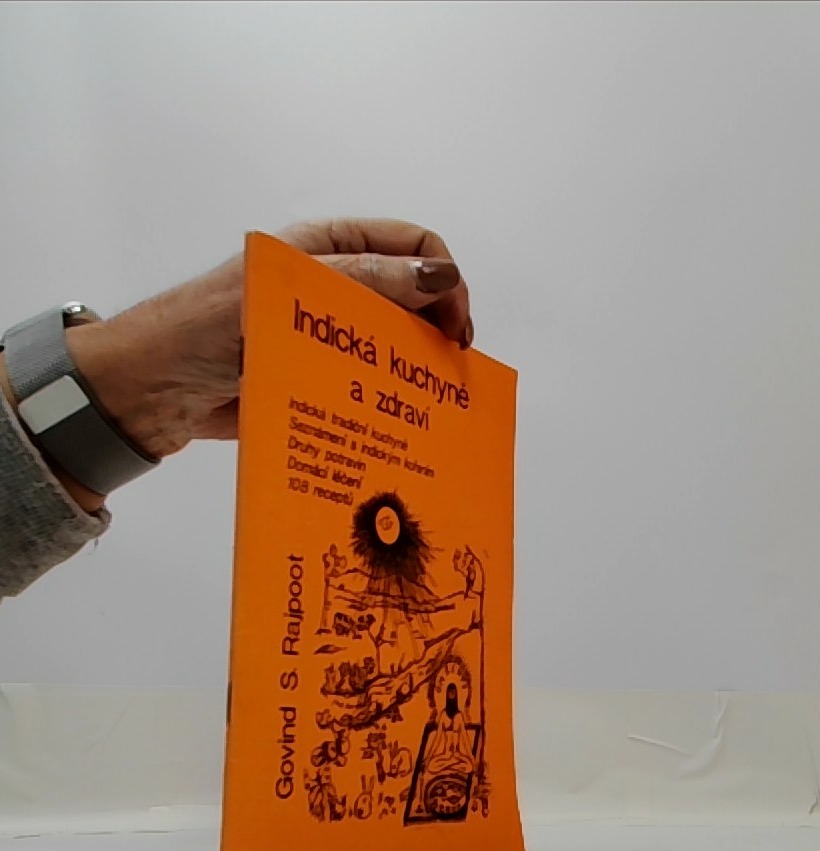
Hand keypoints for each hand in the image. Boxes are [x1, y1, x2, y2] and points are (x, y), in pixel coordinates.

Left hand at [66, 219, 471, 461]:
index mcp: (327, 247)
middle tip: (449, 367)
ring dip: (417, 364)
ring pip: (395, 341)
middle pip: (412, 295)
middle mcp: (334, 286)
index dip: (443, 278)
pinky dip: (392, 396)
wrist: (148, 394)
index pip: (411, 245)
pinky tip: (402, 418)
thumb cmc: (202, 330)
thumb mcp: (284, 294)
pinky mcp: (318, 377)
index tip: (454, 327)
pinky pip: (369, 381)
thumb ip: (362, 282)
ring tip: (430, 398)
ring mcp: (328, 334)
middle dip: (438, 324)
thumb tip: (439, 276)